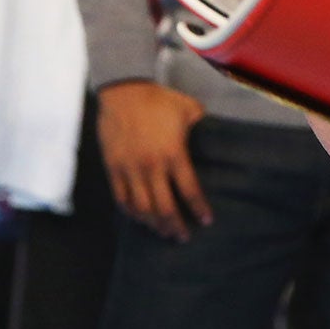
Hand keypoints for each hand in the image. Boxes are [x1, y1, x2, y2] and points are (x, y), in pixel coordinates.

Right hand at [97, 80, 210, 240]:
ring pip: (142, 208)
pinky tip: (140, 219)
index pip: (189, 190)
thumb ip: (203, 126)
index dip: (199, 209)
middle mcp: (152, 166)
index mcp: (174, 154)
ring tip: (163, 232)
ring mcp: (130, 169)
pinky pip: (121, 198)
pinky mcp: (113, 168)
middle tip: (183, 237)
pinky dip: (131, 212)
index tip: (206, 221)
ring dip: (154, 224)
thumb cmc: (159, 100)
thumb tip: (216, 136)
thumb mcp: (189, 110)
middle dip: (176, 226)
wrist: (124, 91)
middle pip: (164, 207)